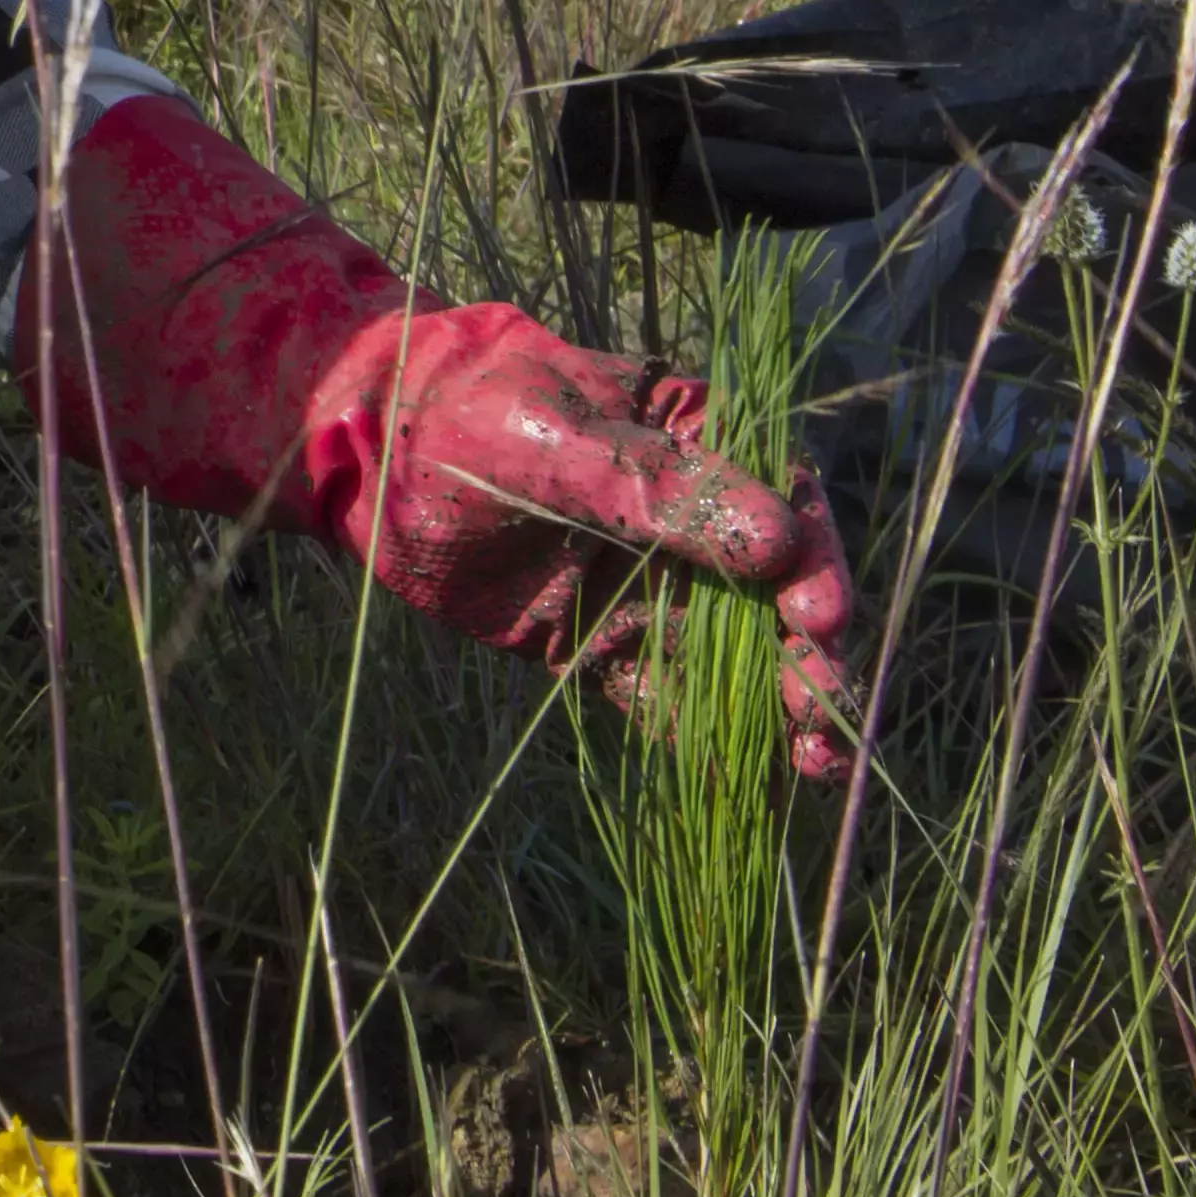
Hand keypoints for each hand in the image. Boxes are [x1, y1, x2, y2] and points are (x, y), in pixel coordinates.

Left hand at [27, 94, 863, 774]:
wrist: (374, 457)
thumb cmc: (472, 413)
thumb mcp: (565, 439)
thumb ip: (658, 490)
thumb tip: (775, 541)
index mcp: (701, 440)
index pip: (785, 502)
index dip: (814, 561)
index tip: (817, 614)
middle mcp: (691, 522)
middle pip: (773, 594)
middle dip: (808, 654)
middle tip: (820, 713)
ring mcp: (649, 588)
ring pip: (732, 654)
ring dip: (774, 707)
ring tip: (810, 760)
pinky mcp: (602, 646)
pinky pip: (663, 696)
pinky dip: (702, 737)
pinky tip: (741, 783)